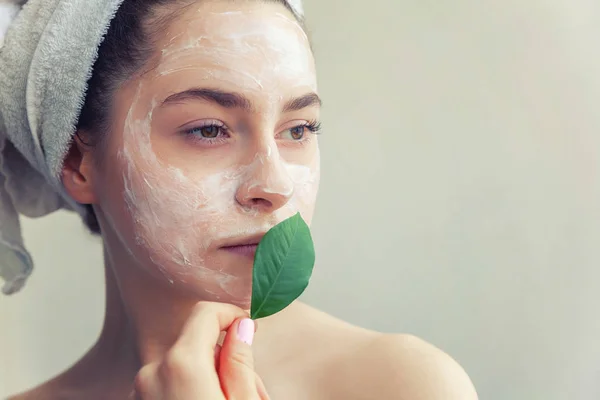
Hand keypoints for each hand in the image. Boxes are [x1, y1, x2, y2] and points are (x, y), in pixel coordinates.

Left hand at [134, 302, 268, 398]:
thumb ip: (240, 362)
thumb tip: (241, 327)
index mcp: (181, 365)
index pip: (205, 312)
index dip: (232, 314)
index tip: (250, 327)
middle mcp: (151, 374)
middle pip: (195, 343)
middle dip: (224, 356)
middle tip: (252, 389)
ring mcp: (139, 393)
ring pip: (182, 366)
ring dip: (208, 377)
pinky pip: (166, 385)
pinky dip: (188, 391)